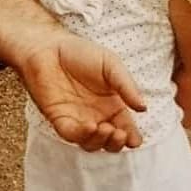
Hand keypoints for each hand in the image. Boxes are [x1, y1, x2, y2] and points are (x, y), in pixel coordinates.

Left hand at [20, 27, 146, 151]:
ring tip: (107, 129)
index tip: (134, 139)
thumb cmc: (79, 52)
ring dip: (101, 141)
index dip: (131, 138)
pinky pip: (71, 135)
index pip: (126, 129)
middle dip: (117, 143)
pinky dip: (82, 135)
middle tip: (120, 134)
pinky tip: (90, 126)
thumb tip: (143, 108)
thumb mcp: (110, 64)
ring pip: (92, 143)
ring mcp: (77, 119)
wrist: (48, 46)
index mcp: (112, 105)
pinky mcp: (59, 118)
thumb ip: (126, 85)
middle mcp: (96, 116)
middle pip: (110, 142)